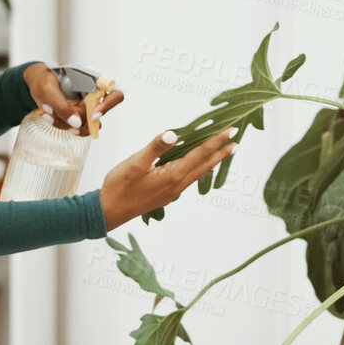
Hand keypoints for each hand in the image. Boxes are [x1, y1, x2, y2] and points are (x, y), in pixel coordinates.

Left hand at [23, 63, 124, 136]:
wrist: (35, 83)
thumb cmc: (44, 78)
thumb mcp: (48, 88)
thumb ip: (61, 105)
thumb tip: (76, 124)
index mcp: (94, 82)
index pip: (114, 95)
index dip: (108, 106)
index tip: (93, 115)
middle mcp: (93, 96)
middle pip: (97, 116)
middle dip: (75, 118)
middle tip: (57, 113)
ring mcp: (85, 108)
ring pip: (85, 126)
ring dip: (66, 124)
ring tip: (48, 113)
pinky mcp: (76, 117)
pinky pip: (75, 128)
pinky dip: (61, 125)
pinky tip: (48, 116)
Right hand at [99, 129, 234, 230]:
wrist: (108, 212)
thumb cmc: (119, 187)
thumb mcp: (135, 163)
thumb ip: (155, 147)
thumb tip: (173, 134)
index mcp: (173, 175)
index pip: (200, 154)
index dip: (216, 141)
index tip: (231, 132)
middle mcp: (177, 185)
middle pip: (204, 165)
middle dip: (220, 153)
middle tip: (236, 142)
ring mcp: (172, 192)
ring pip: (197, 173)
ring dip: (211, 162)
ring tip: (221, 153)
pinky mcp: (165, 194)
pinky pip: (188, 179)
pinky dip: (197, 169)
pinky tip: (195, 166)